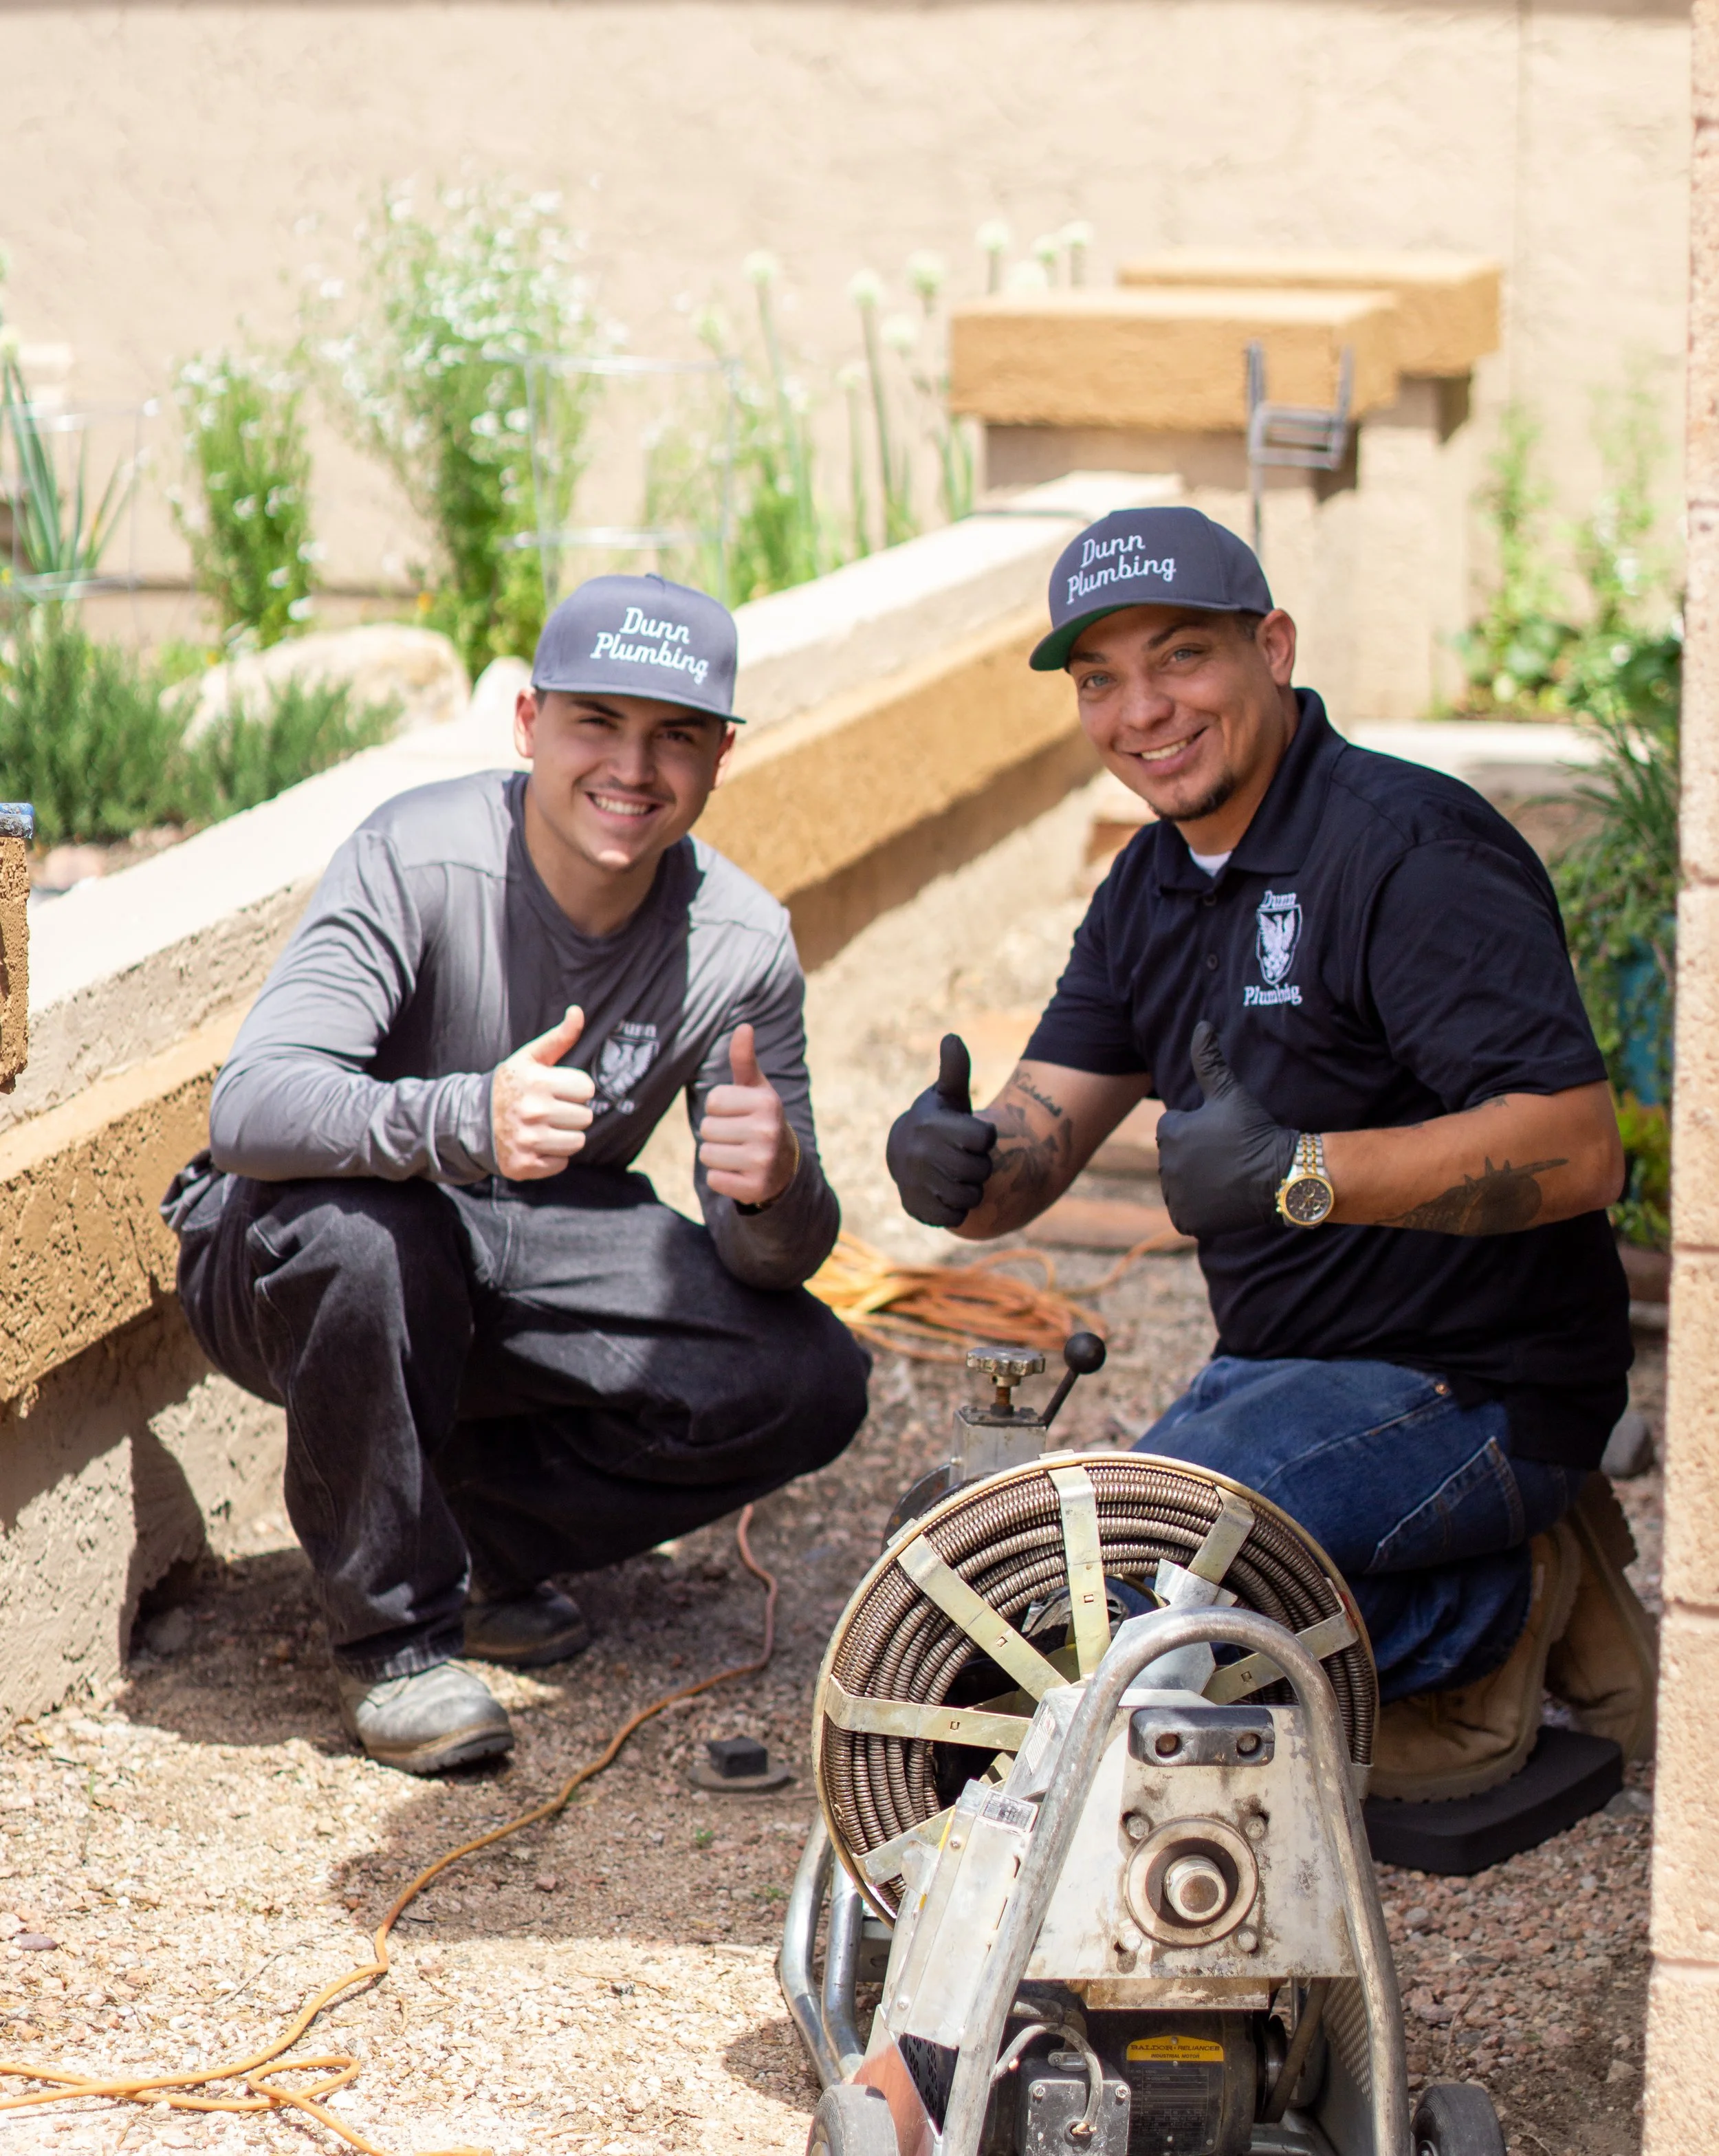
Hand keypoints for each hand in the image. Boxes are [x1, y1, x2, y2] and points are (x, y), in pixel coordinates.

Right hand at [491, 1006, 595, 1179]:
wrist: (472, 1120)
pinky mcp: (524, 1165)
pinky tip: (536, 1144)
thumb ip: (558, 1037)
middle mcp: (532, 1111)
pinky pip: (561, 1163)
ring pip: (577, 1142)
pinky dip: (552, 1156)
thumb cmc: (511, 1085)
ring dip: (566, 1136)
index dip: (574, 1088)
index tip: (556, 1089)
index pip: (586, 1089)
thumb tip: (577, 1012)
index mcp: (537, 1082)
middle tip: (549, 1110)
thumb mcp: (530, 1058)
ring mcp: (527, 1141)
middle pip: (585, 1117)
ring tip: (545, 1127)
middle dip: (571, 1112)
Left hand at [699, 1023, 798, 1205]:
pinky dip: (722, 1178)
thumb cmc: (760, 1119)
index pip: (713, 1101)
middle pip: (707, 1128)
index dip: (720, 1109)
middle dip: (717, 1133)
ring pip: (707, 1154)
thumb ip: (744, 1059)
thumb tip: (744, 1026)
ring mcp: (763, 1161)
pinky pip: (714, 1179)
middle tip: (738, 1137)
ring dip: (717, 1156)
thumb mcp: (755, 1089)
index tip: (739, 1115)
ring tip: (738, 1154)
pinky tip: (741, 1173)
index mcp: (767, 1102)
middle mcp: (768, 1131)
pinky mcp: (755, 1188)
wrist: (785, 1165)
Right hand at [885, 1034, 998, 1227]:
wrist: (905, 1156)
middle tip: (966, 1158)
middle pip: (981, 1170)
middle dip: (980, 1166)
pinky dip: (957, 1209)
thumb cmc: (938, 1122)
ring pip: (970, 1196)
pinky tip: (946, 1194)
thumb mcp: (947, 1096)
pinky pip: (955, 1217)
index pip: (985, 1138)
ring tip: (957, 1176)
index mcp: (933, 1125)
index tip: (970, 1135)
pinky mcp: (915, 1208)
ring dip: (971, 1189)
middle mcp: (920, 1154)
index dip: (984, 1138)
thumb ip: (955, 1070)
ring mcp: (916, 1183)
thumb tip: (952, 1037)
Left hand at [1156, 1022, 1297, 1236]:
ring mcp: (1176, 1196)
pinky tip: (1222, 1198)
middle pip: (1176, 1159)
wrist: (1281, 1176)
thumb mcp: (1230, 1092)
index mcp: (1170, 1133)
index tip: (1223, 1135)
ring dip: (1197, 1182)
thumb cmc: (1255, 1130)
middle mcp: (1166, 1165)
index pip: (1174, 1130)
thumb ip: (1209, 1059)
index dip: (1200, 1131)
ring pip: (1180, 1185)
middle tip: (1227, 1157)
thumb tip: (1202, 1025)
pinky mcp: (1187, 1221)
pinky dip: (1200, 1209)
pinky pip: (1186, 1212)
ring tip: (1226, 1177)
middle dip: (1196, 1157)